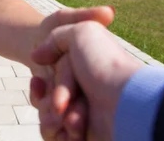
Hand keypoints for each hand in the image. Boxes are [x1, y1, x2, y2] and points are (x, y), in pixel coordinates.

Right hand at [32, 20, 143, 140]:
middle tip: (62, 104)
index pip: (48, 77)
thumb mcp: (81, 33)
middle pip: (45, 98)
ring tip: (73, 120)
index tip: (39, 80)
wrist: (126, 105)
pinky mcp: (80, 135)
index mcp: (82, 69)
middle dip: (50, 100)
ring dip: (53, 117)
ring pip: (47, 117)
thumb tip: (37, 56)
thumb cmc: (106, 65)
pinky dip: (57, 133)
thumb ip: (55, 37)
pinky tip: (72, 130)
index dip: (42, 81)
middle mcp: (82, 91)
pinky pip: (52, 135)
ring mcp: (81, 114)